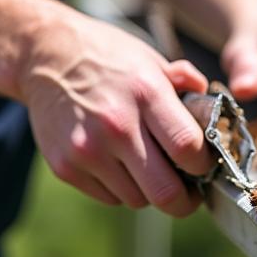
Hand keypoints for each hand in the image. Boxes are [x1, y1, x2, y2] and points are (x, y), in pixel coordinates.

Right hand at [18, 8, 212, 216]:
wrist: (44, 56)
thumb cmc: (107, 58)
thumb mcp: (150, 59)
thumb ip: (185, 83)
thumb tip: (212, 107)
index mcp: (146, 94)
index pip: (188, 150)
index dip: (204, 165)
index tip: (205, 165)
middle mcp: (116, 125)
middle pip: (165, 192)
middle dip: (185, 200)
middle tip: (189, 192)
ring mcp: (87, 149)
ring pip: (137, 200)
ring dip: (150, 191)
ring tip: (149, 168)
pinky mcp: (65, 166)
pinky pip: (109, 198)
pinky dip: (121, 189)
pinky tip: (119, 164)